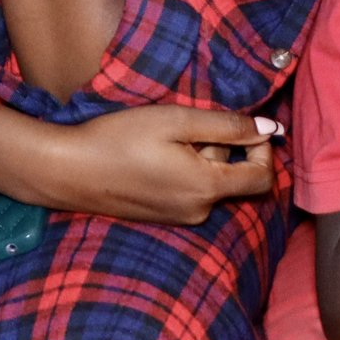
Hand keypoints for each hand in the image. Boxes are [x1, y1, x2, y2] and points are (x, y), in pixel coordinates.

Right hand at [30, 105, 276, 223]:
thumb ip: (227, 126)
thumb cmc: (120, 139)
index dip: (263, 149)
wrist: (69, 171)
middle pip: (234, 178)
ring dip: (200, 158)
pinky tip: (154, 157)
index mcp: (206, 189)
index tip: (243, 125)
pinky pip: (190, 193)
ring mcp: (179, 218)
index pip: (263, 179)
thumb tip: (271, 129)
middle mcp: (199, 211)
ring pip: (210, 183)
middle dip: (221, 148)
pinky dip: (184, 172)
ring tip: (165, 140)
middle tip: (187, 126)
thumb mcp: (176, 121)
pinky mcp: (163, 217)